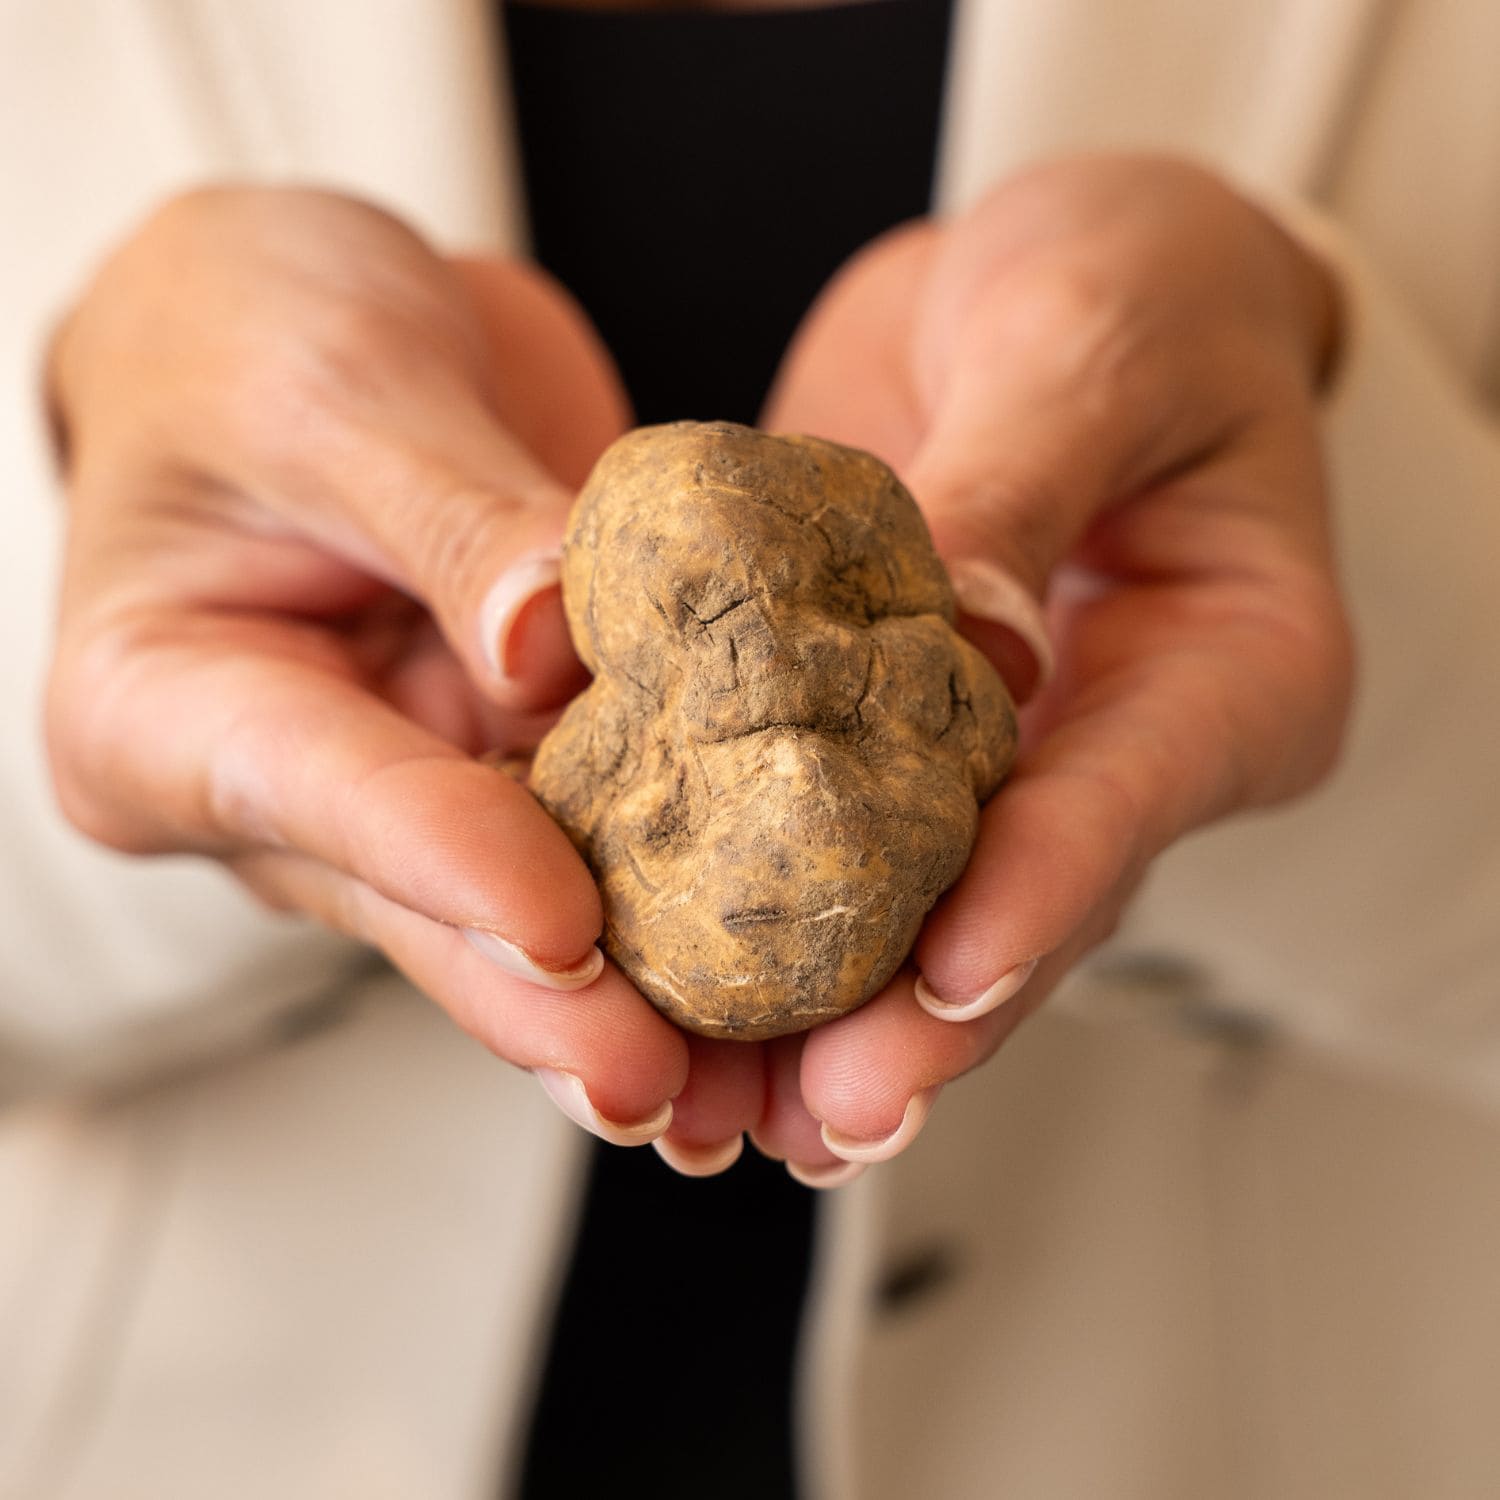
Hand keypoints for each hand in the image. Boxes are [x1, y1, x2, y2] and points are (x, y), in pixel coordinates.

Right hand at [45, 186, 691, 1129]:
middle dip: (552, 996)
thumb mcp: (339, 388)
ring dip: (635, 987)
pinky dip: (687, 881)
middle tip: (660, 1082)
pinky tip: (778, 954)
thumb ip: (449, 518)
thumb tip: (550, 648)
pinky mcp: (508, 753)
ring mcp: (405, 780)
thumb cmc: (255, 327)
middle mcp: (288, 780)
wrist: (292, 312)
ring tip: (741, 1081)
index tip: (561, 929)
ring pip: (526, 901)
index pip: (323, 795)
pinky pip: (604, 825)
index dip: (449, 864)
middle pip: (429, 904)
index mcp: (167, 706)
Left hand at [738, 154, 1353, 1178]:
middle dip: (922, 1013)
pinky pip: (825, 834)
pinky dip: (752, 911)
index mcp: (1233, 667)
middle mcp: (1124, 744)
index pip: (1133, 791)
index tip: (949, 982)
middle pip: (1022, 901)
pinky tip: (674, 995)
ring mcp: (1012, 760)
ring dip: (824, 1015)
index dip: (1041, 890)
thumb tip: (965, 635)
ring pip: (919, 909)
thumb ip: (1022, 483)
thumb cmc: (1126, 286)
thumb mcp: (1085, 342)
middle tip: (827, 1110)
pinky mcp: (897, 739)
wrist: (1049, 291)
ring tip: (727, 1113)